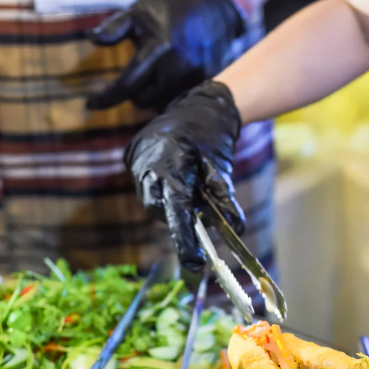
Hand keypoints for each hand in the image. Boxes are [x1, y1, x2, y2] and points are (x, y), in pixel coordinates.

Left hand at [87, 0, 243, 110]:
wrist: (216, 7)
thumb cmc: (171, 7)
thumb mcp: (139, 11)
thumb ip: (115, 27)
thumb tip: (91, 39)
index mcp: (158, 49)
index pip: (126, 85)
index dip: (105, 98)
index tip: (89, 105)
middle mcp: (178, 68)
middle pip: (143, 101)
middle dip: (134, 94)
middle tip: (135, 80)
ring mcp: (196, 79)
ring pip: (163, 105)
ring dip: (154, 97)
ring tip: (156, 79)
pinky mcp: (209, 85)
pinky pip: (182, 103)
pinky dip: (172, 97)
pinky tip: (172, 82)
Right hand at [125, 81, 243, 270]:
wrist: (196, 105)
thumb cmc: (211, 137)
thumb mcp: (221, 167)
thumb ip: (225, 198)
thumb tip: (237, 228)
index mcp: (171, 167)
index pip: (176, 213)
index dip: (184, 240)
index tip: (194, 263)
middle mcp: (148, 165)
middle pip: (159, 210)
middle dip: (177, 218)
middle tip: (198, 213)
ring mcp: (135, 161)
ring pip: (150, 200)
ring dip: (168, 204)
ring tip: (187, 189)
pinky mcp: (131, 157)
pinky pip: (144, 185)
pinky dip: (159, 190)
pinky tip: (174, 178)